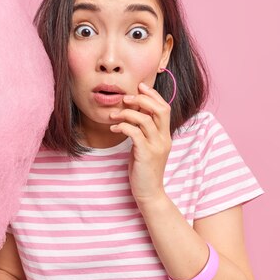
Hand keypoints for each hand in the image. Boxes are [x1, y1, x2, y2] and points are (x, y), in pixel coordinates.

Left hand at [109, 82, 171, 203]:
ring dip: (127, 113)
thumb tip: (132, 114)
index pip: (165, 108)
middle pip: (160, 110)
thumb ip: (144, 132)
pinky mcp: (146, 154)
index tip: (140, 86)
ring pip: (145, 119)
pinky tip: (114, 127)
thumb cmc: (144, 169)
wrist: (149, 193)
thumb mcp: (146, 147)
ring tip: (113, 115)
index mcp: (165, 136)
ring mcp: (156, 147)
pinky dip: (123, 126)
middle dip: (142, 99)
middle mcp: (164, 139)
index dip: (153, 95)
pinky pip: (134, 133)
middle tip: (126, 98)